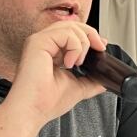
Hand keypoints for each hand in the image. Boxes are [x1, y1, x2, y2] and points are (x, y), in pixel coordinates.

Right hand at [0, 21, 106, 136]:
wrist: (32, 111)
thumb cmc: (45, 102)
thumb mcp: (77, 88)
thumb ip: (90, 82)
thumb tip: (104, 82)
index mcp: (51, 52)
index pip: (72, 34)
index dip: (89, 36)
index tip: (101, 46)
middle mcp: (44, 44)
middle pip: (72, 25)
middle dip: (91, 34)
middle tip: (100, 48)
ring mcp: (39, 41)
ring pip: (70, 27)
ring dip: (83, 43)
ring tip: (78, 63)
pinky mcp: (38, 42)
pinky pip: (65, 33)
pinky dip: (75, 47)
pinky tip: (69, 63)